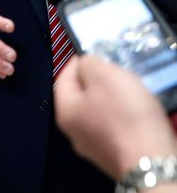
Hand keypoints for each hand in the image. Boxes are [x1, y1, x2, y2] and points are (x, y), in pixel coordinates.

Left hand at [55, 55, 176, 179]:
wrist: (151, 160)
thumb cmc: (124, 114)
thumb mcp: (103, 76)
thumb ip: (89, 64)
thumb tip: (85, 64)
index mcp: (64, 111)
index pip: (63, 78)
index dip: (77, 63)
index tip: (92, 54)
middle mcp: (73, 132)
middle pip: (80, 98)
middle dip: (95, 82)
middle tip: (113, 71)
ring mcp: (93, 147)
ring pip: (97, 114)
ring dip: (110, 100)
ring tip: (127, 90)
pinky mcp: (114, 156)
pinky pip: (113, 129)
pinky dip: (121, 117)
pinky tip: (135, 113)